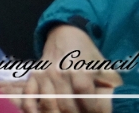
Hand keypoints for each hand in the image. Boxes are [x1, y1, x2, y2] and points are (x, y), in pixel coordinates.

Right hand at [2, 26, 120, 112]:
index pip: (85, 98)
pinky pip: (29, 96)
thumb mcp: (104, 68)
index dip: (93, 110)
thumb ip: (108, 89)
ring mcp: (44, 75)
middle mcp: (59, 72)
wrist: (65, 34)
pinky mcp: (34, 76)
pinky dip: (32, 108)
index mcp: (79, 69)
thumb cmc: (88, 54)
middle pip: (67, 106)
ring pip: (49, 105)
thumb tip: (106, 109)